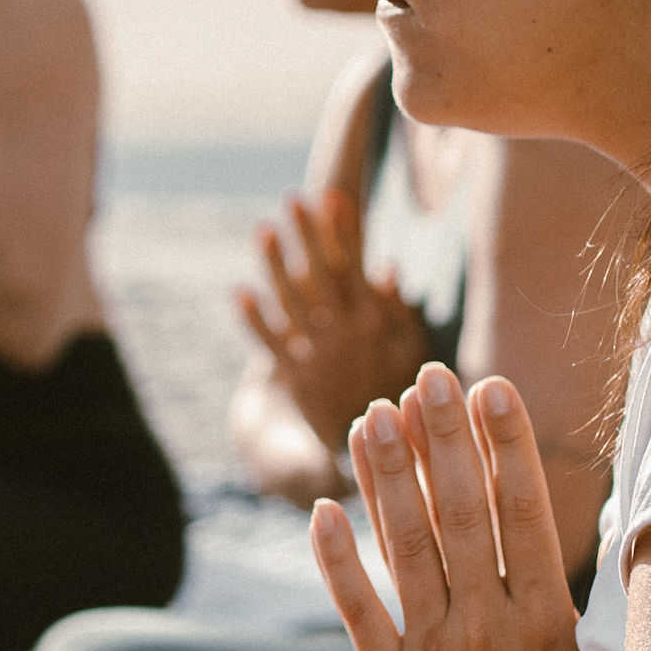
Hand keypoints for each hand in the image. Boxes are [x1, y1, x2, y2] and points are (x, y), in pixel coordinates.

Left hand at [236, 181, 433, 447]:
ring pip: (291, 303)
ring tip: (263, 230)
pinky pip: (270, 345)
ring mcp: (317, 356)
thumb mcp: (411, 352)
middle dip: (306, 235)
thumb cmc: (396, 392)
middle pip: (320, 276)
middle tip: (292, 199)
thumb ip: (398, 311)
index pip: (355, 268)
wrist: (378, 452)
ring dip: (275, 266)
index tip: (334, 198)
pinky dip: (254, 320)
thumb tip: (385, 266)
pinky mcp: (295, 378)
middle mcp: (343, 335)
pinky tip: (239, 292)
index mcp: (373, 323)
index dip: (343, 233)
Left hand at [309, 365, 587, 650]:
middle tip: (428, 374)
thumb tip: (581, 523)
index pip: (524, 514)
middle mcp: (489, 632)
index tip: (492, 386)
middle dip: (443, 438)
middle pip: (463, 514)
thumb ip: (567, 600)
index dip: (504, 446)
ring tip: (373, 413)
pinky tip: (323, 510)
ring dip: (388, 477)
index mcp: (548, 624)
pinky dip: (338, 561)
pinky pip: (357, 612)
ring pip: (407, 549)